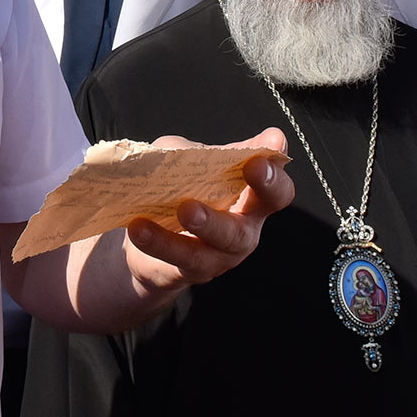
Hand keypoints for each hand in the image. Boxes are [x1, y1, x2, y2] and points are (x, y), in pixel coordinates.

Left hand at [122, 127, 292, 294]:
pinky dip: (160, 242)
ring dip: (206, 223)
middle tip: (250, 167)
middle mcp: (243, 228)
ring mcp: (220, 254)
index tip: (272, 145)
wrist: (143, 237)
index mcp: (248, 199)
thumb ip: (196, 154)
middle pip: (261, 212)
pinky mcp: (191, 271)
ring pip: (221, 241)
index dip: (277, 170)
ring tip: (185, 208)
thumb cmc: (176, 192)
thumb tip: (189, 151)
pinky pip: (180, 258)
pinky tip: (140, 227)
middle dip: (259, 190)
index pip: (276, 189)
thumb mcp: (187, 164)